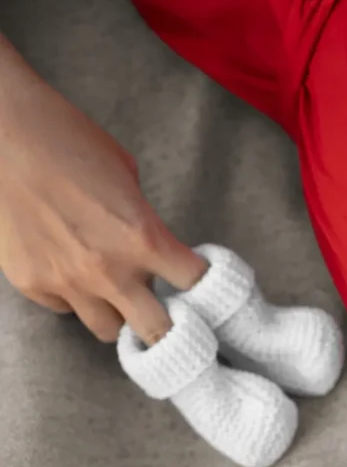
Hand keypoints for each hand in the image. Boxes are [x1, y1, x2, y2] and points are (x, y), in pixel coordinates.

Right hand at [0, 36, 205, 341]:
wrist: (2, 132)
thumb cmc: (67, 138)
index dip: (206, 289)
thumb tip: (150, 247)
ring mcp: (67, 283)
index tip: (205, 291)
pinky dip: (73, 298)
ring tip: (113, 291)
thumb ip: (144, 219)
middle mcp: (108, 270)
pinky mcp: (32, 284)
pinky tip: (68, 268)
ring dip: (118, 315)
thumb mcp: (125, 174)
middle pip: (158, 333)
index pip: (195, 285)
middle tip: (167, 316)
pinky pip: (65, 309)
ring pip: (108, 331)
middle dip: (168, 327)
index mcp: (143, 238)